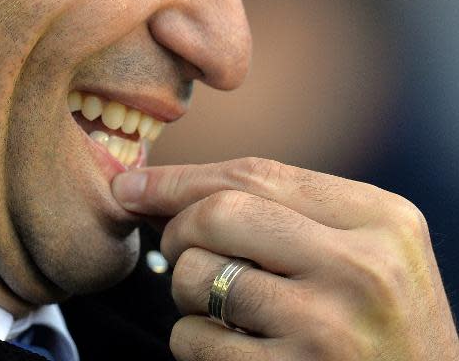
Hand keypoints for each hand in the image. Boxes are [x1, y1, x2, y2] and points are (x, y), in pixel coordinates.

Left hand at [112, 158, 458, 359]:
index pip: (257, 174)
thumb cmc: (383, 323)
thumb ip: (288, 212)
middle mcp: (359, 267)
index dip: (183, 177)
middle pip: (220, 214)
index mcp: (378, 217)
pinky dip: (192, 340)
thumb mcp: (365, 249)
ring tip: (216, 303)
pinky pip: (198, 342)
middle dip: (179, 228)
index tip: (135, 185)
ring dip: (185, 289)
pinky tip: (227, 345)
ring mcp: (328, 329)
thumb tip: (167, 190)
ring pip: (199, 277)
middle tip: (176, 248)